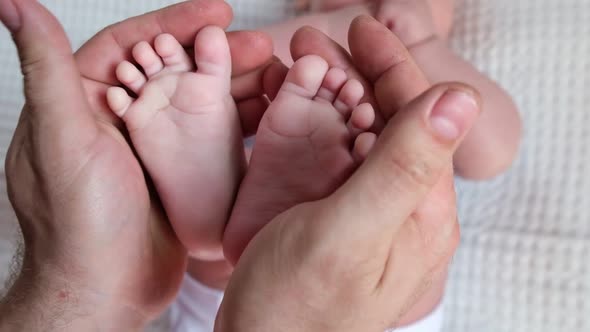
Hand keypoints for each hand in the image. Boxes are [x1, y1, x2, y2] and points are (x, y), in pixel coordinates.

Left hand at [0, 0, 271, 329]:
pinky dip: (237, 122)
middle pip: (172, 69)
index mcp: (85, 102)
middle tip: (260, 46)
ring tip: (274, 75)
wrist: (107, 290)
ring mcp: (151, 146)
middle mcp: (119, 119)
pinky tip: (266, 113)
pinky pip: (210, 135)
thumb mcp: (62, 139)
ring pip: (196, 101)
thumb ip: (47, 71)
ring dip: (233, 85)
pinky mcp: (176, 172)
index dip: (176, 23)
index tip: (219, 12)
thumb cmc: (79, 221)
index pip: (132, 44)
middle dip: (216, 54)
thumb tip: (14, 5)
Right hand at [216, 17, 479, 331]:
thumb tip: (459, 99)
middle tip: (314, 39)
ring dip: (333, 91)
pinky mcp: (336, 217)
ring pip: (360, 133)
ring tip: (301, 63)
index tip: (361, 27)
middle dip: (356, 72)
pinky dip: (314, 120)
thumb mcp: (352, 233)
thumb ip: (404, 167)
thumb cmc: (298, 308)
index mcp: (422, 214)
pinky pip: (334, 154)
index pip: (422, 120)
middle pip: (390, 120)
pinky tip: (293, 103)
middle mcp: (402, 209)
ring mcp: (368, 212)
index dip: (393, 67)